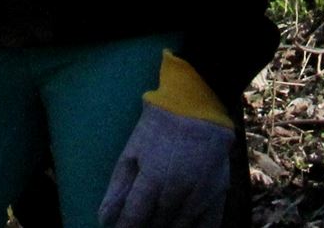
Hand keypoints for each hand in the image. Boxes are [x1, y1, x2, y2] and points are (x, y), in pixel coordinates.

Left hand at [99, 53, 236, 227]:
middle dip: (147, 227)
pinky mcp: (219, 194)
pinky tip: (184, 227)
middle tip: (142, 223)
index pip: (134, 219)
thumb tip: (104, 220)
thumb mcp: (132, 152)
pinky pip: (208, 226)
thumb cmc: (159, 128)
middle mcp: (177, 192)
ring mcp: (200, 195)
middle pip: (157, 225)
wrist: (198, 107)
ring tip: (158, 223)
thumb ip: (118, 188)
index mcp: (152, 179)